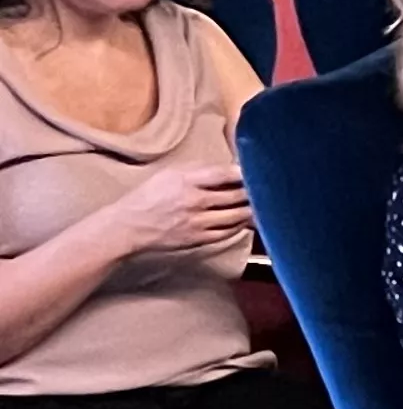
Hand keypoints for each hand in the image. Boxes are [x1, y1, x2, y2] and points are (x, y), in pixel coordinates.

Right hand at [97, 163, 252, 263]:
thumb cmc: (148, 196)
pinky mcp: (199, 239)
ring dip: (253, 208)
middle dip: (255, 190)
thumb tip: (228, 168)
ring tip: (264, 202)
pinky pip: (229, 232)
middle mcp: (194, 201)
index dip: (246, 171)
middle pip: (237, 195)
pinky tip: (247, 218)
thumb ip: (198, 171)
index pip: (225, 173)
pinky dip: (241, 224)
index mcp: (186, 181)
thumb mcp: (168, 174)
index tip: (260, 169)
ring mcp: (198, 222)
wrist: (127, 226)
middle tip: (269, 186)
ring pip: (238, 215)